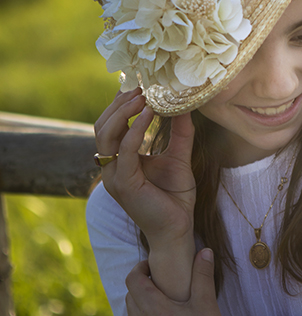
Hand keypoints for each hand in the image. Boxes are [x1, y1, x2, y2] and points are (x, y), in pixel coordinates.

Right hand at [94, 89, 195, 255]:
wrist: (177, 230)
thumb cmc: (175, 199)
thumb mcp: (179, 158)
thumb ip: (180, 133)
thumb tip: (185, 106)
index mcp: (119, 161)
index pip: (110, 126)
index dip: (121, 104)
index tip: (139, 85)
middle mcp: (111, 167)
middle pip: (102, 125)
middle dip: (119, 103)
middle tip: (140, 86)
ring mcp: (113, 175)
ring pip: (106, 134)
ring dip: (124, 111)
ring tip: (144, 96)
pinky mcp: (123, 183)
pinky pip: (125, 149)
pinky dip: (136, 129)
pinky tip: (150, 114)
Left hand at [126, 251, 237, 315]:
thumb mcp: (207, 304)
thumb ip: (203, 274)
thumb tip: (205, 250)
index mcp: (151, 308)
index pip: (133, 279)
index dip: (141, 268)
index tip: (154, 267)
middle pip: (131, 298)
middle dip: (143, 287)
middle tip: (161, 284)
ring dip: (142, 310)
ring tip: (163, 308)